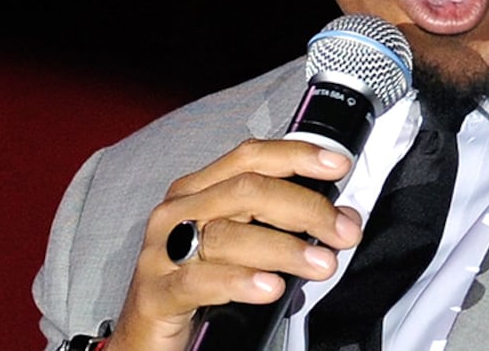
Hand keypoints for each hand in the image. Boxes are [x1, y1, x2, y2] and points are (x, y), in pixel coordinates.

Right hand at [102, 138, 363, 350]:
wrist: (145, 340)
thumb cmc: (198, 285)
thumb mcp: (240, 246)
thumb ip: (281, 226)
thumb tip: (342, 219)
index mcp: (197, 191)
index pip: (249, 157)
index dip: (296, 156)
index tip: (337, 166)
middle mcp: (176, 212)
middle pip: (246, 191)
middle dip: (304, 208)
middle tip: (343, 232)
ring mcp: (161, 253)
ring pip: (228, 235)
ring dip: (285, 248)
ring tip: (321, 263)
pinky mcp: (154, 294)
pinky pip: (199, 280)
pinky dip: (240, 281)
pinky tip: (271, 288)